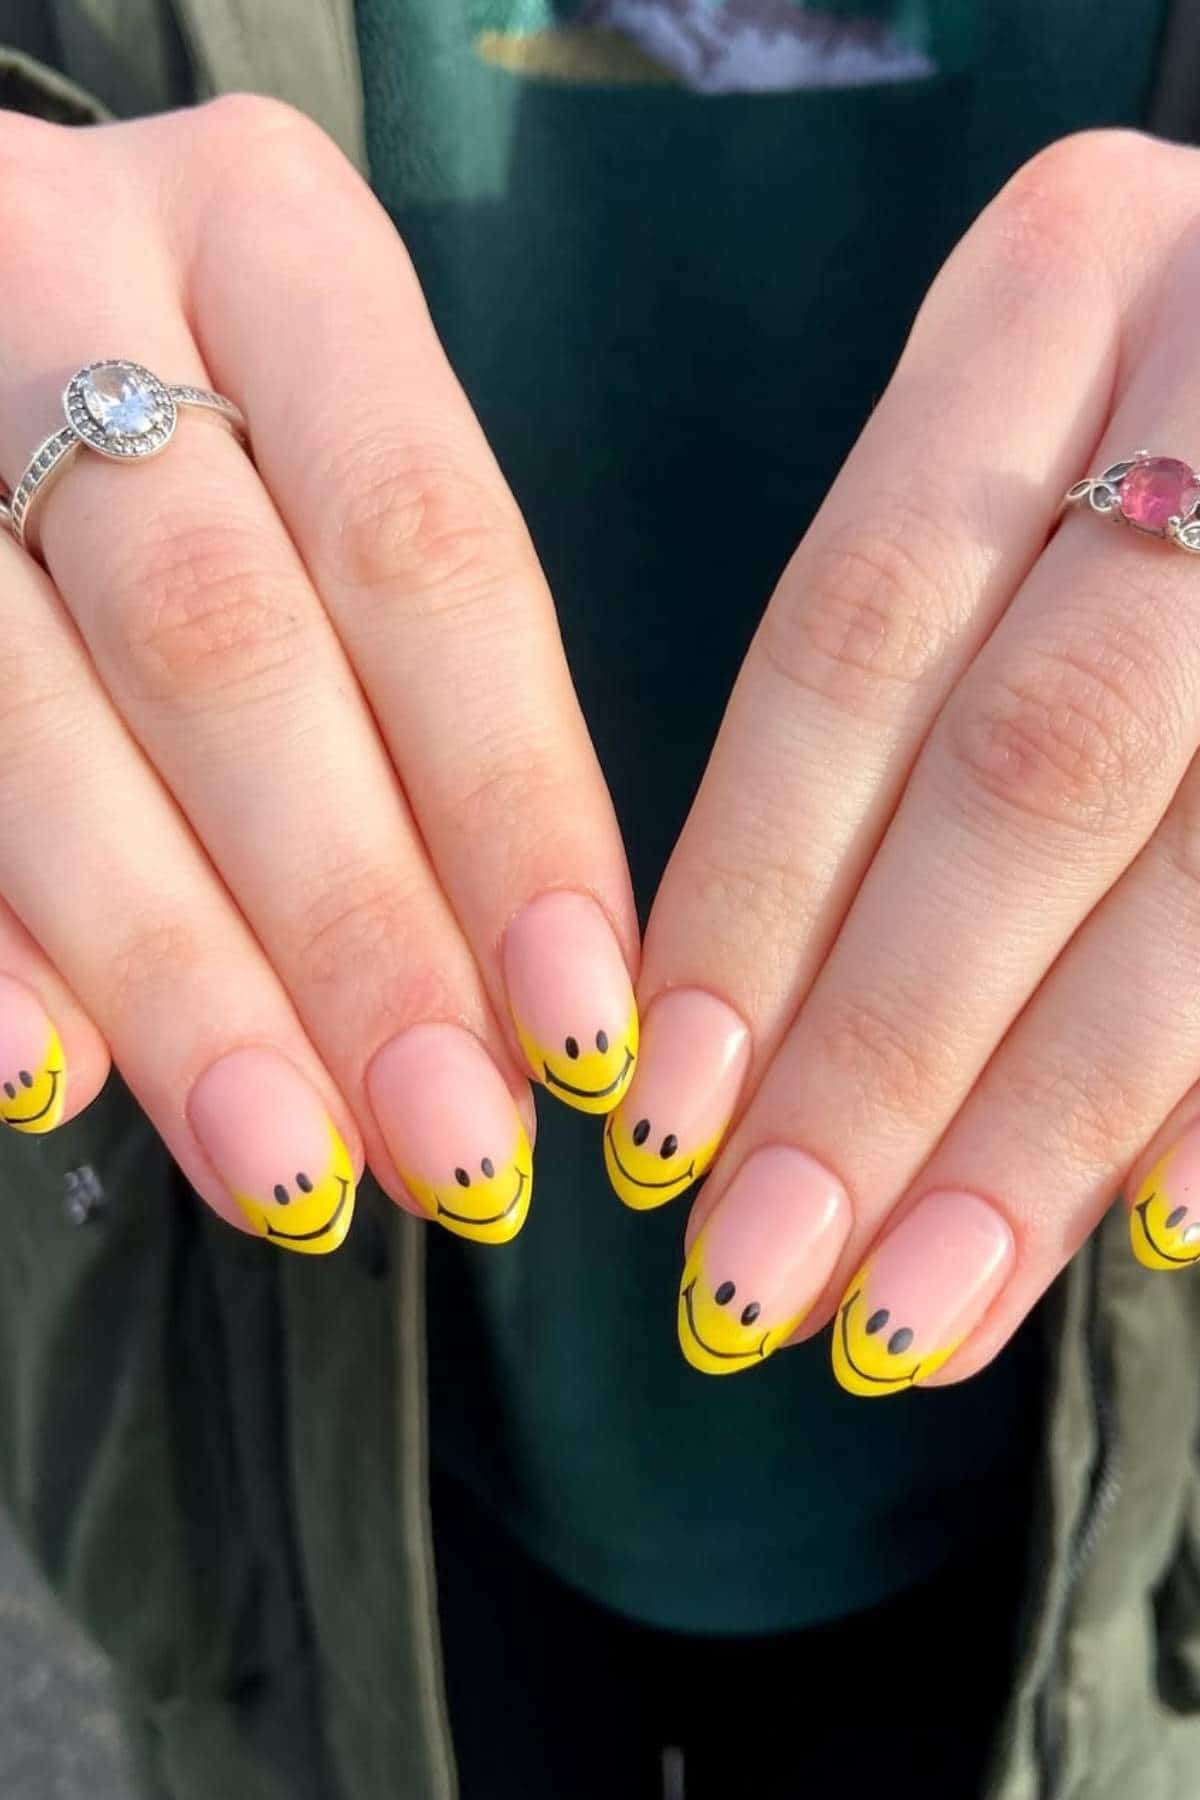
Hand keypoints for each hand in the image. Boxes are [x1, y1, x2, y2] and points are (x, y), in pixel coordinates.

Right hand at [0, 94, 639, 1250]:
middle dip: (347, 926)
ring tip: (286, 1164)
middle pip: (230, 649)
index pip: (427, 549)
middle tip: (449, 1139)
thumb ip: (408, 683)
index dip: (510, 804)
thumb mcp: (335, 453)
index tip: (580, 1024)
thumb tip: (476, 1004)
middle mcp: (73, 286)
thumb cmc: (221, 403)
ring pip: (38, 722)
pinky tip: (51, 1075)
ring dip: (174, 973)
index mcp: (271, 246)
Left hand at [603, 129, 1199, 1383]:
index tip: (666, 1114)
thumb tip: (728, 1044)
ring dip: (1050, 1118)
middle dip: (885, 1051)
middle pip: (1023, 771)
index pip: (854, 642)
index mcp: (1060, 288)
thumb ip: (908, 674)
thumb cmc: (1159, 401)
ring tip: (919, 1309)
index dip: (754, 894)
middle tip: (762, 1278)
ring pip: (1198, 858)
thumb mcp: (1016, 437)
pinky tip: (1152, 1233)